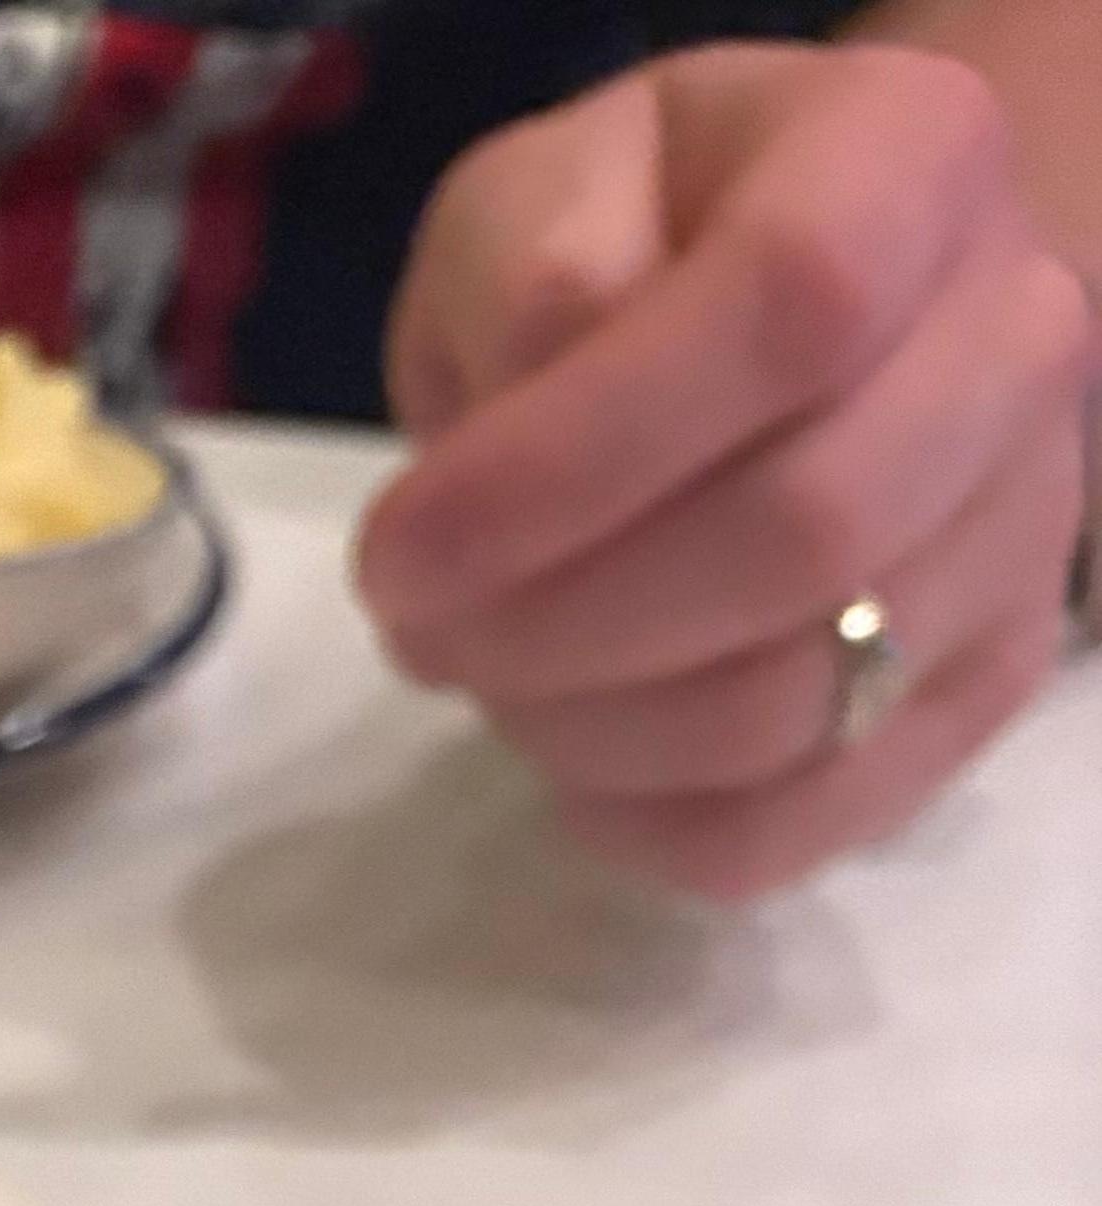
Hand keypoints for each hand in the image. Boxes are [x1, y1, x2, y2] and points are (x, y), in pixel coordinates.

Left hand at [358, 44, 1094, 897]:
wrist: (802, 310)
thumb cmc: (645, 238)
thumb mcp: (546, 191)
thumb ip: (528, 272)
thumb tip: (529, 422)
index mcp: (913, 160)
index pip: (786, 309)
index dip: (569, 462)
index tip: (399, 552)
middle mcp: (1014, 337)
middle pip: (802, 537)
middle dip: (557, 626)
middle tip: (424, 632)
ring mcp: (1023, 524)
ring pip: (798, 702)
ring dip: (587, 730)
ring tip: (494, 676)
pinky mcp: (985, 680)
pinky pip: (805, 819)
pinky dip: (651, 826)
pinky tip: (577, 761)